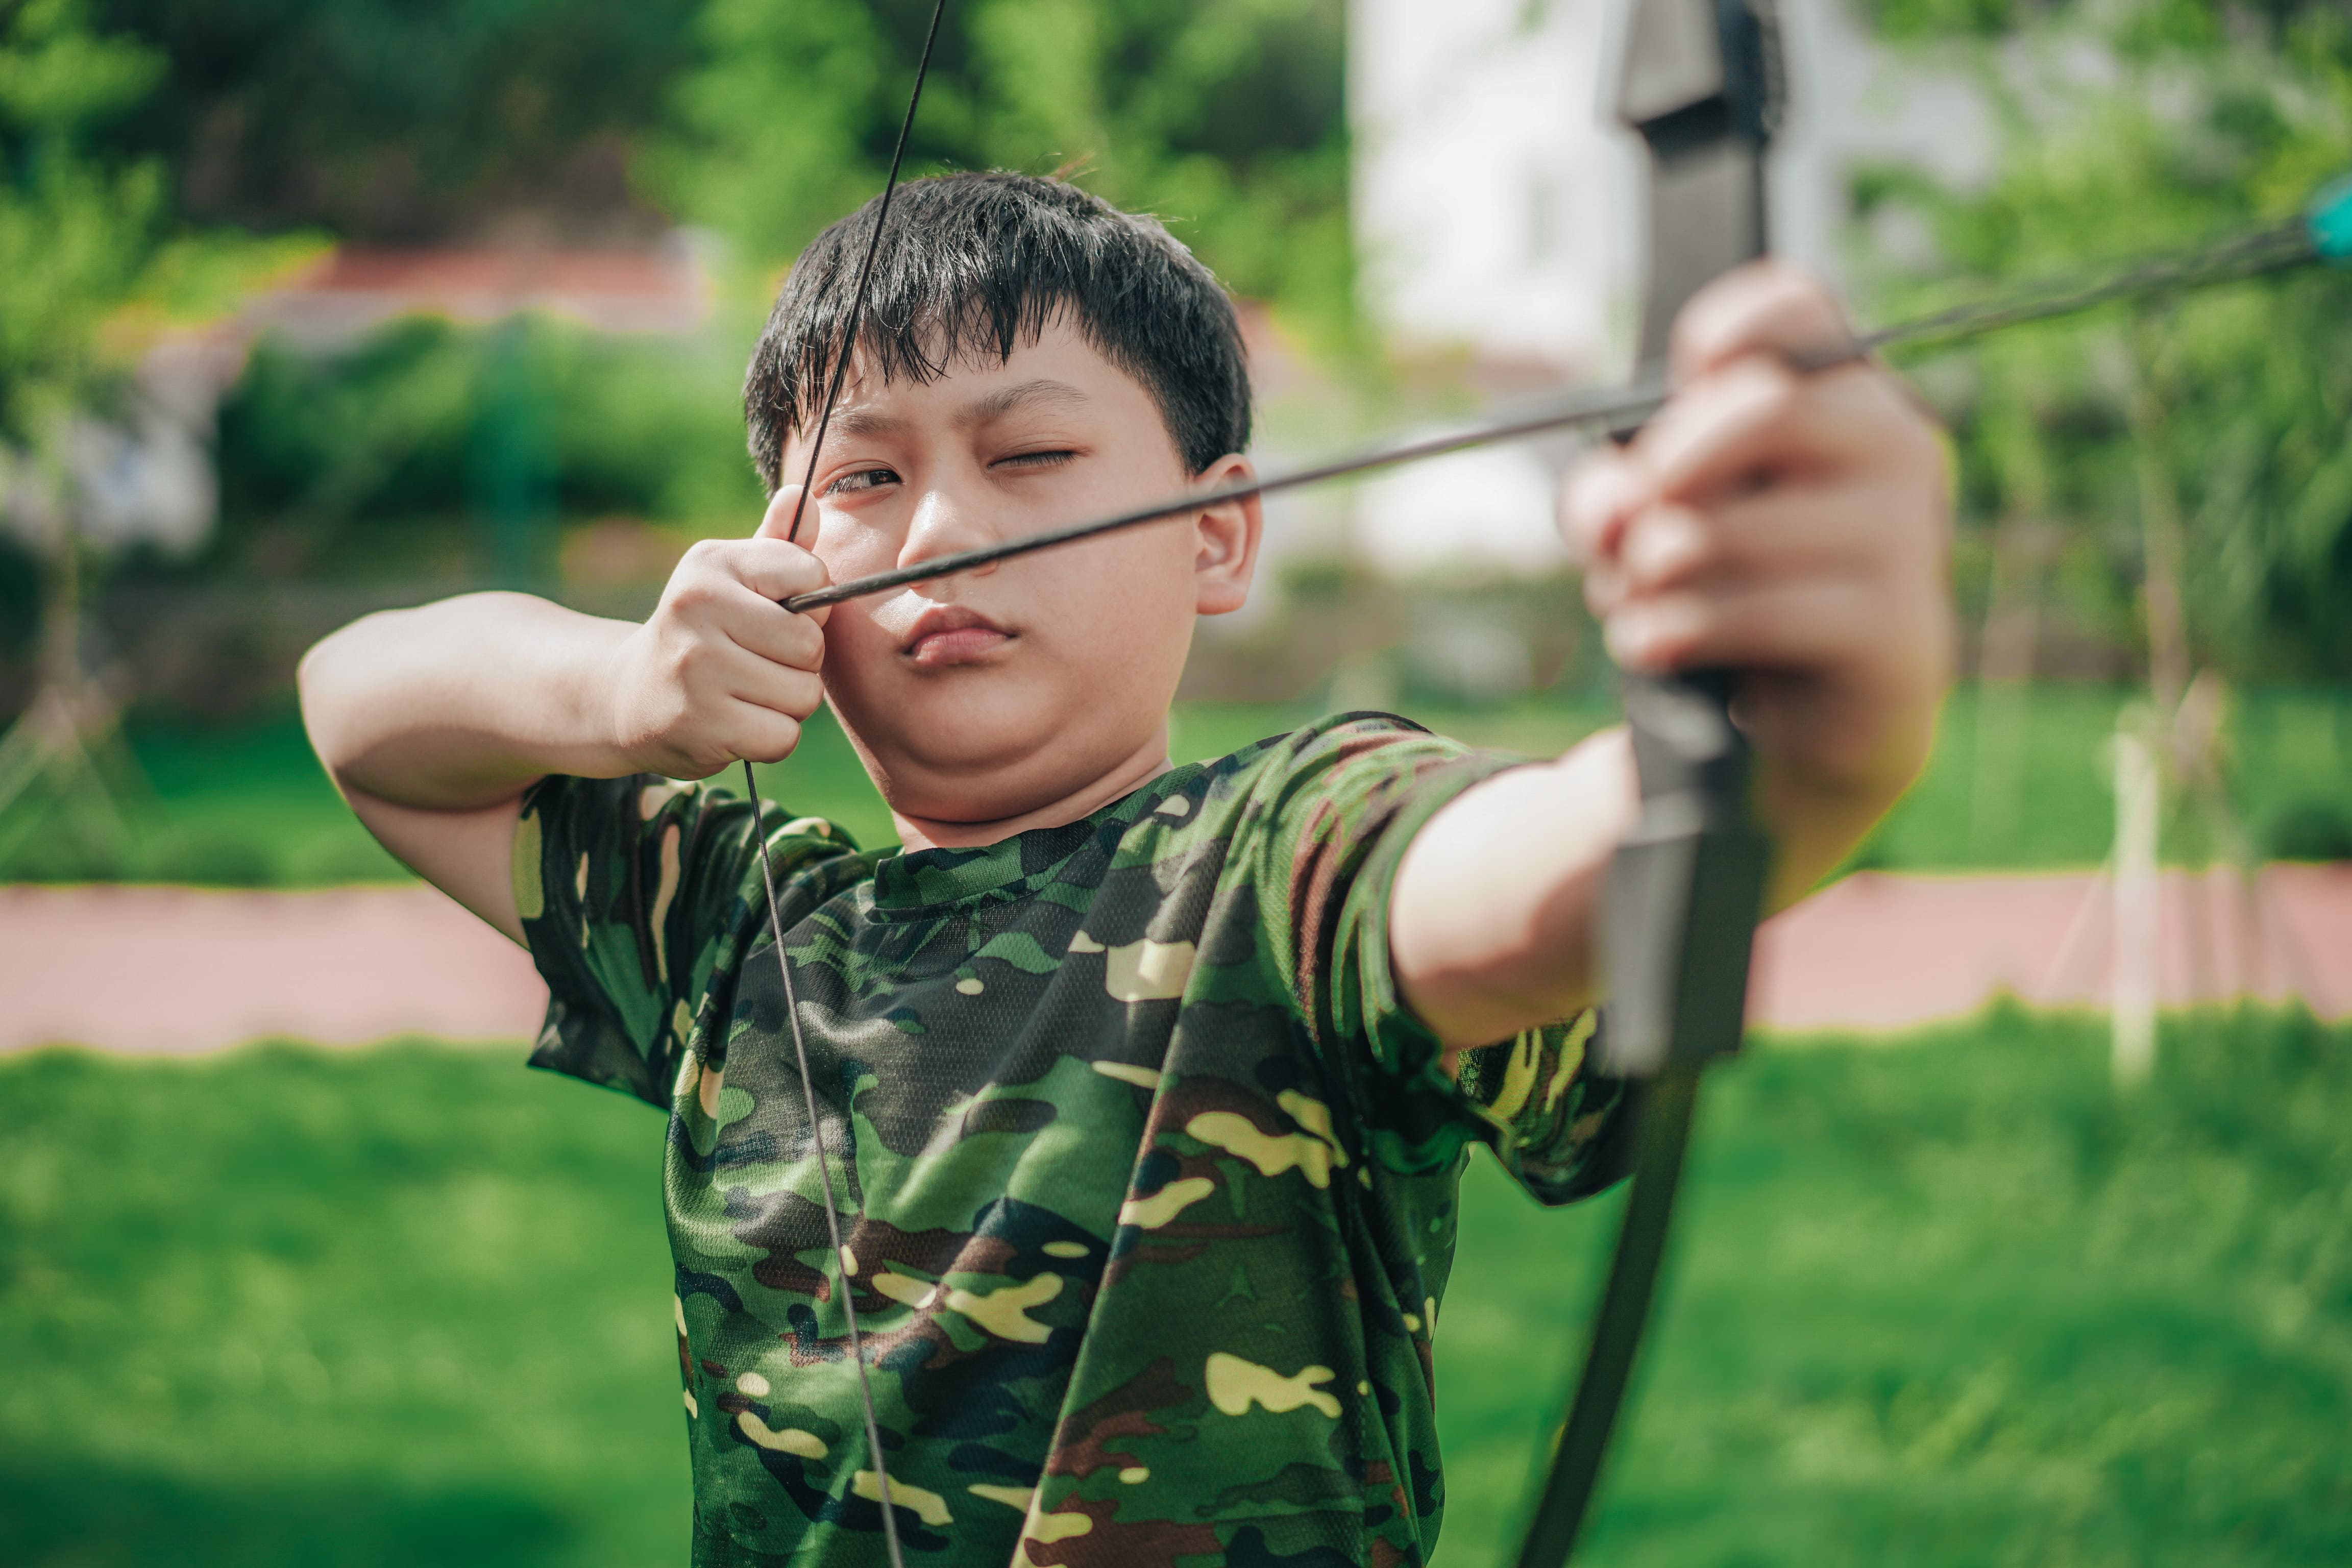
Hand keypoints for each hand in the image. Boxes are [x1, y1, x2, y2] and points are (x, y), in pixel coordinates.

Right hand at [608, 486, 833, 779]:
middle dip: (799, 662)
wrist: (629, 697)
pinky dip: (771, 737)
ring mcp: (696, 669)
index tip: (772, 615)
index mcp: (710, 564)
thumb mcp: (731, 581)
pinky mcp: (701, 725)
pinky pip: (784, 737)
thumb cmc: (701, 633)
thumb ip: (777, 545)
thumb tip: (801, 496)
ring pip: (803, 694)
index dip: (809, 606)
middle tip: (757, 662)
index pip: (812, 577)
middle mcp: (697, 608)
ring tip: (744, 693)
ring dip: (786, 703)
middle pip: (811, 644)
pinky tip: (736, 723)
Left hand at [1561, 263, 1952, 871]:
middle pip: (1763, 408)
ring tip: (1636, 604)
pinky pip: (1763, 611)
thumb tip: (1617, 507)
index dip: (1731, 324)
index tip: (1685, 371)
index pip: (1800, 309)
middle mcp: (1893, 449)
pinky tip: (1654, 644)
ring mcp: (1908, 540)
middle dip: (1664, 473)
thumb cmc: (1722, 593)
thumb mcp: (1644, 529)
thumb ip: (1610, 497)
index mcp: (1838, 397)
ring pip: (1740, 526)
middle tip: (1624, 534)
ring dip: (1652, 574)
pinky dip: (1681, 630)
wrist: (1789, 732)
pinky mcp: (1898, 631)